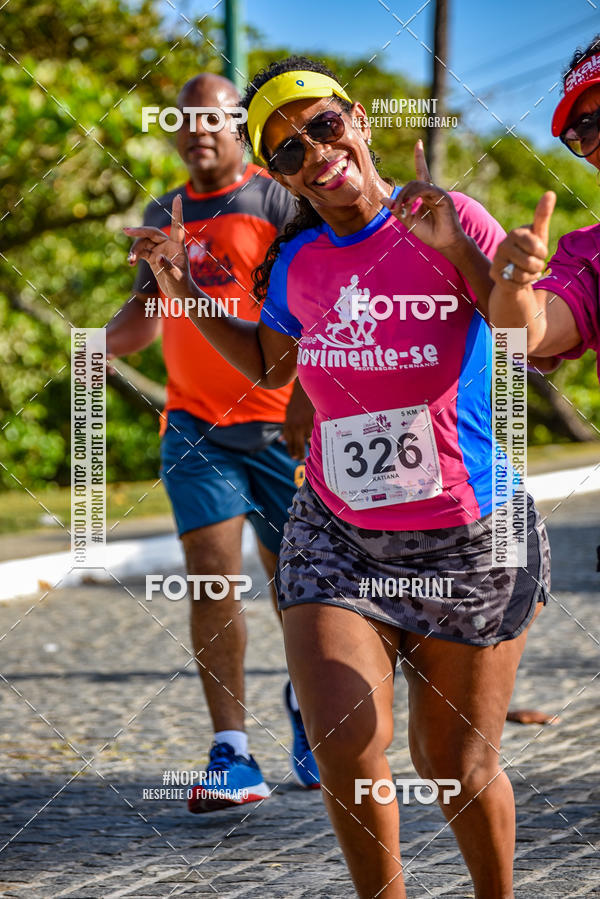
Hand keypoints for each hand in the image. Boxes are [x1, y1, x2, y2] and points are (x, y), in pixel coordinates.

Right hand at [123, 194, 191, 297]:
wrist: (179, 294)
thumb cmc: (181, 285)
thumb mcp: (176, 278)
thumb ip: (168, 267)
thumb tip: (158, 257)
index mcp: (178, 246)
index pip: (177, 225)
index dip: (177, 211)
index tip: (178, 197)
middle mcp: (168, 244)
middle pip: (151, 232)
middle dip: (139, 232)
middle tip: (126, 231)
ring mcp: (160, 249)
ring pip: (143, 243)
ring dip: (135, 250)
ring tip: (130, 261)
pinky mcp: (153, 257)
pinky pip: (141, 251)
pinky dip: (134, 255)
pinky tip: (130, 262)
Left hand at [282, 381, 313, 459]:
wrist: (304, 391)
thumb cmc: (296, 404)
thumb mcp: (288, 416)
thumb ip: (285, 430)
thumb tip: (280, 441)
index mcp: (288, 426)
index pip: (289, 443)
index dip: (291, 452)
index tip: (294, 458)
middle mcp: (295, 427)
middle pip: (298, 446)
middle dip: (300, 454)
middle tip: (302, 460)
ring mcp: (305, 424)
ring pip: (308, 441)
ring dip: (310, 448)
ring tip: (312, 453)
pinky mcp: (314, 422)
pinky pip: (316, 434)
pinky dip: (318, 439)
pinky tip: (319, 443)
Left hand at [381, 139, 463, 254]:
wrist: (444, 243)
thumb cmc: (429, 233)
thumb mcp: (409, 220)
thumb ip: (397, 209)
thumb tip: (382, 199)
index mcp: (426, 194)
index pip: (422, 172)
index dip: (420, 158)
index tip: (418, 143)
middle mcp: (433, 191)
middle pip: (413, 182)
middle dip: (401, 194)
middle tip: (395, 208)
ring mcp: (439, 193)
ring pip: (417, 185)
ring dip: (405, 196)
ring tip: (401, 208)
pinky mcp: (443, 197)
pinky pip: (425, 190)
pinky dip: (414, 196)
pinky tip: (409, 204)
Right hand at [490, 192, 555, 287]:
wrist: (515, 270)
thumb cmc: (530, 250)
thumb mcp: (539, 234)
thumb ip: (543, 215)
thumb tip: (550, 193)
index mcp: (515, 233)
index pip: (536, 247)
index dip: (542, 253)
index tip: (540, 251)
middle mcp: (502, 246)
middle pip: (530, 263)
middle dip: (537, 266)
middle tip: (533, 263)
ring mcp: (496, 261)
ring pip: (522, 275)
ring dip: (530, 276)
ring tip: (527, 271)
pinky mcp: (494, 275)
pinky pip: (515, 284)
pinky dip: (521, 284)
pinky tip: (518, 279)